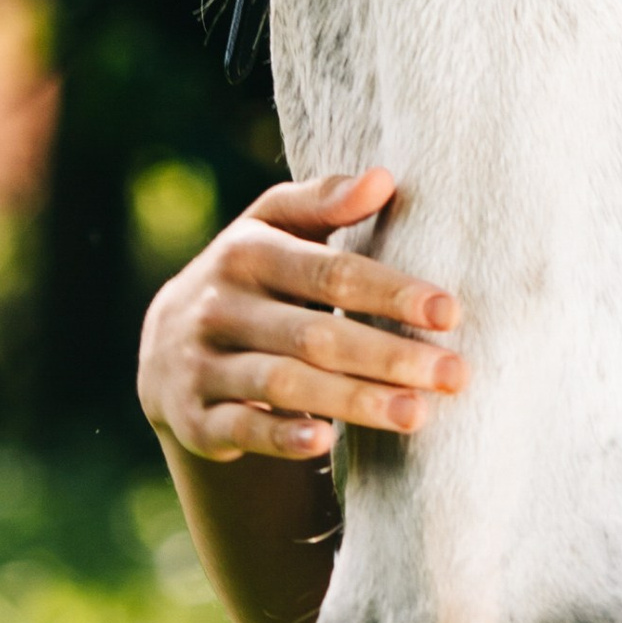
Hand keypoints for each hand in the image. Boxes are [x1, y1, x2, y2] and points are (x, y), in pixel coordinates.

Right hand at [137, 168, 463, 465]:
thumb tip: (383, 178)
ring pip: (283, 384)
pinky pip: (239, 428)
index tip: (450, 313)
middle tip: (454, 375)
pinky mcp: (193, 417)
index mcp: (245, 252)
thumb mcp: (276, 227)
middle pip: (315, 335)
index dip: (391, 293)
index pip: (329, 273)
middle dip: (389, 357)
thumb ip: (324, 201)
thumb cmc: (253, 275)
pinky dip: (279, 438)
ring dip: (353, 401)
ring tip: (417, 414)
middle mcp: (217, 307)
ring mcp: (201, 364)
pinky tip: (326, 443)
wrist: (167, 345)